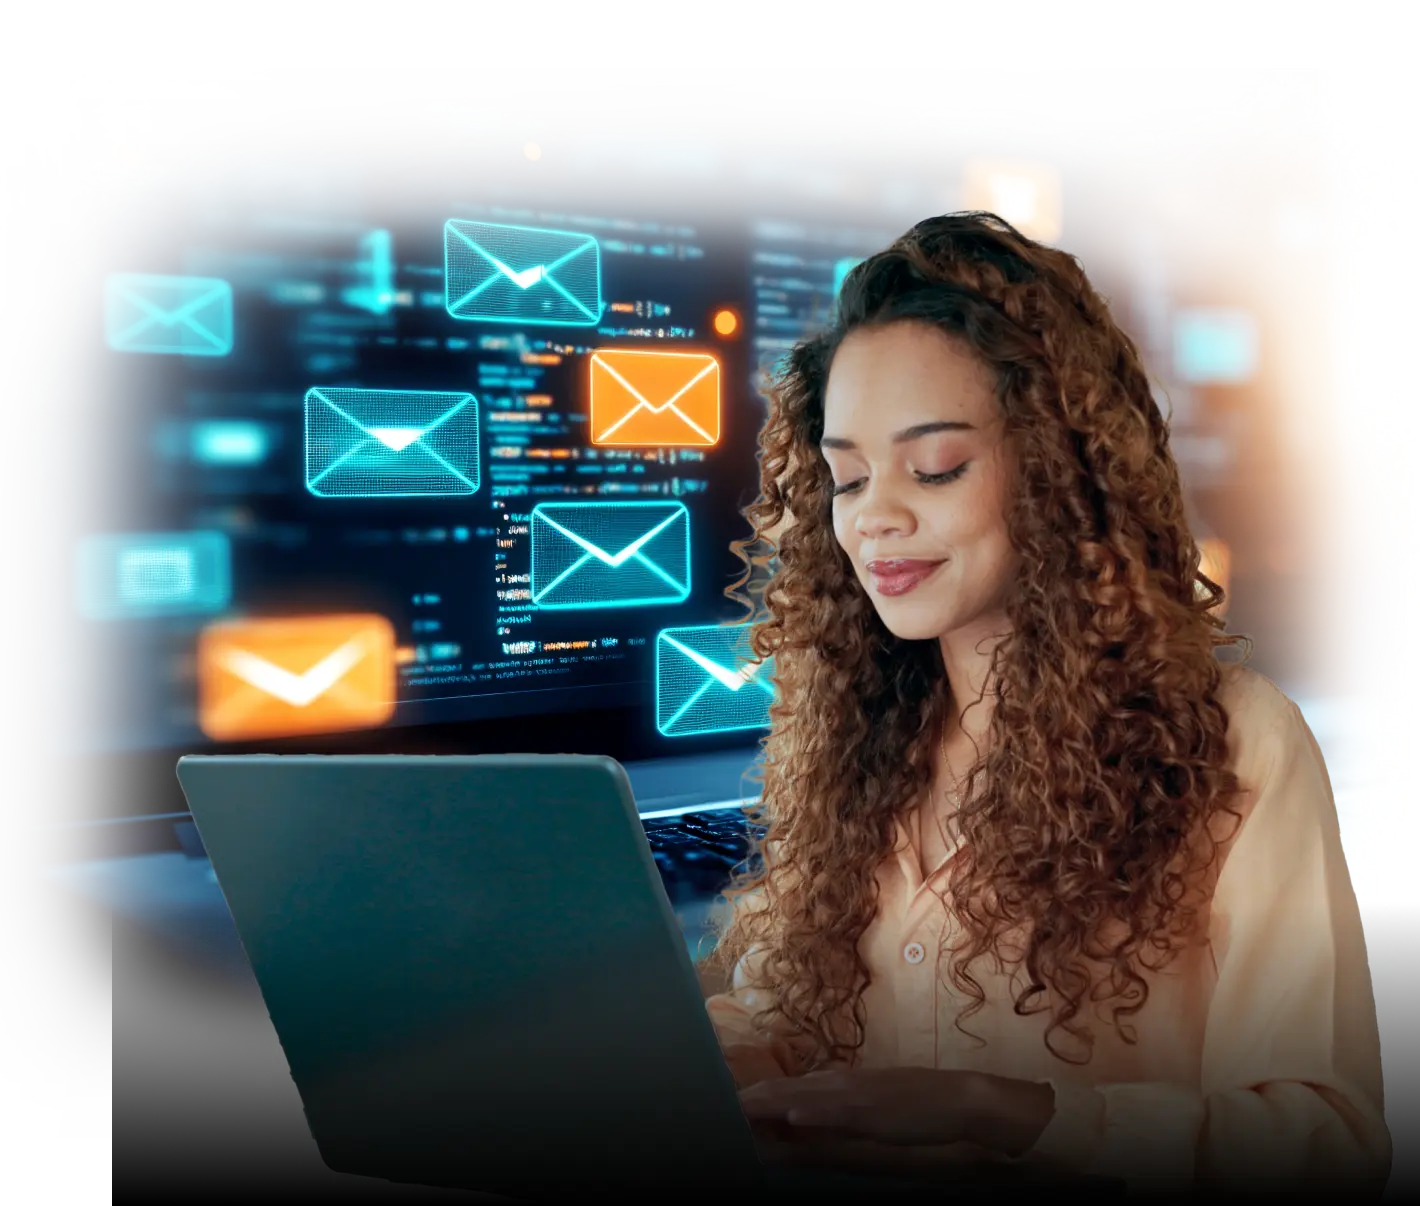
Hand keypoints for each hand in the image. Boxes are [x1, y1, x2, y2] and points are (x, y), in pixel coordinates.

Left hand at [740, 1067, 1055, 1154]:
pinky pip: (839, 1112)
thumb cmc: (920, 1107)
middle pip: (790, 1089)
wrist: (963, 1102)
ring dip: (772, 1102)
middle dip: (755, 1098)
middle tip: (719, 1104)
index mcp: (842, 1087)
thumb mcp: (874, 1110)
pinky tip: (793, 1118)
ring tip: (741, 1105)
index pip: (792, 1089)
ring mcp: (858, 1096)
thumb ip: (843, 1113)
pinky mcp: (875, 1110)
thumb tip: (810, 1121)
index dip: (762, 1095)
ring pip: (806, 1097)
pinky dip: (814, 1114)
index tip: (731, 1101)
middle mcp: (843, 1086)